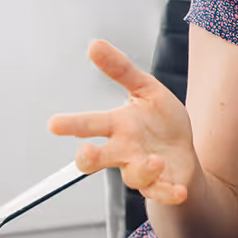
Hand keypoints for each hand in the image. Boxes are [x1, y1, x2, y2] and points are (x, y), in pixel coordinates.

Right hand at [48, 40, 194, 204]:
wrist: (184, 152)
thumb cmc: (160, 121)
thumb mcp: (146, 89)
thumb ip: (121, 69)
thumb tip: (94, 44)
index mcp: (118, 126)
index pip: (90, 124)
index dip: (72, 124)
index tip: (53, 124)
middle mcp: (124, 151)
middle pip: (97, 158)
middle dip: (89, 158)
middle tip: (86, 154)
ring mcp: (141, 170)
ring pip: (133, 177)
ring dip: (142, 170)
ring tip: (155, 160)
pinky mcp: (162, 185)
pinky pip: (162, 193)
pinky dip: (169, 193)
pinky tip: (179, 190)